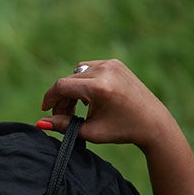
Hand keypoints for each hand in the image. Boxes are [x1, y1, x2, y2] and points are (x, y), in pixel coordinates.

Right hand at [38, 59, 176, 149]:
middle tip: (62, 116)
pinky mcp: (116, 63)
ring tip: (77, 109)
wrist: (154, 123)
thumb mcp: (90, 131)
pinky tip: (89, 99)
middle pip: (68, 80)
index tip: (45, 110)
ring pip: (77, 73)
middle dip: (61, 98)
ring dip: (72, 89)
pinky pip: (89, 69)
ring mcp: (111, 64)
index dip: (50, 98)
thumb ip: (63, 126)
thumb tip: (40, 123)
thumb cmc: (122, 130)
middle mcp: (105, 71)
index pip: (62, 86)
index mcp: (100, 88)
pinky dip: (84, 82)